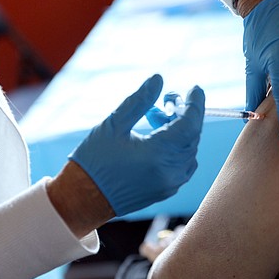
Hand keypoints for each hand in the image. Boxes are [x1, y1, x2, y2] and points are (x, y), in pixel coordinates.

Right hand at [69, 74, 204, 215]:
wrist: (83, 200)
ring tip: (155, 120)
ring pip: (189, 150)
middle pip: (192, 136)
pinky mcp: (167, 190)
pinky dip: (178, 147)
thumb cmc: (95, 161)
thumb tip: (158, 79)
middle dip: (184, 115)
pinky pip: (184, 164)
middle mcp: (170, 171)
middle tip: (165, 101)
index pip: (190, 124)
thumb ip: (139, 101)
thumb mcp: (114, 125)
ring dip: (180, 131)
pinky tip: (158, 139)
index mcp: (158, 154)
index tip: (194, 88)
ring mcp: (170, 184)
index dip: (195, 104)